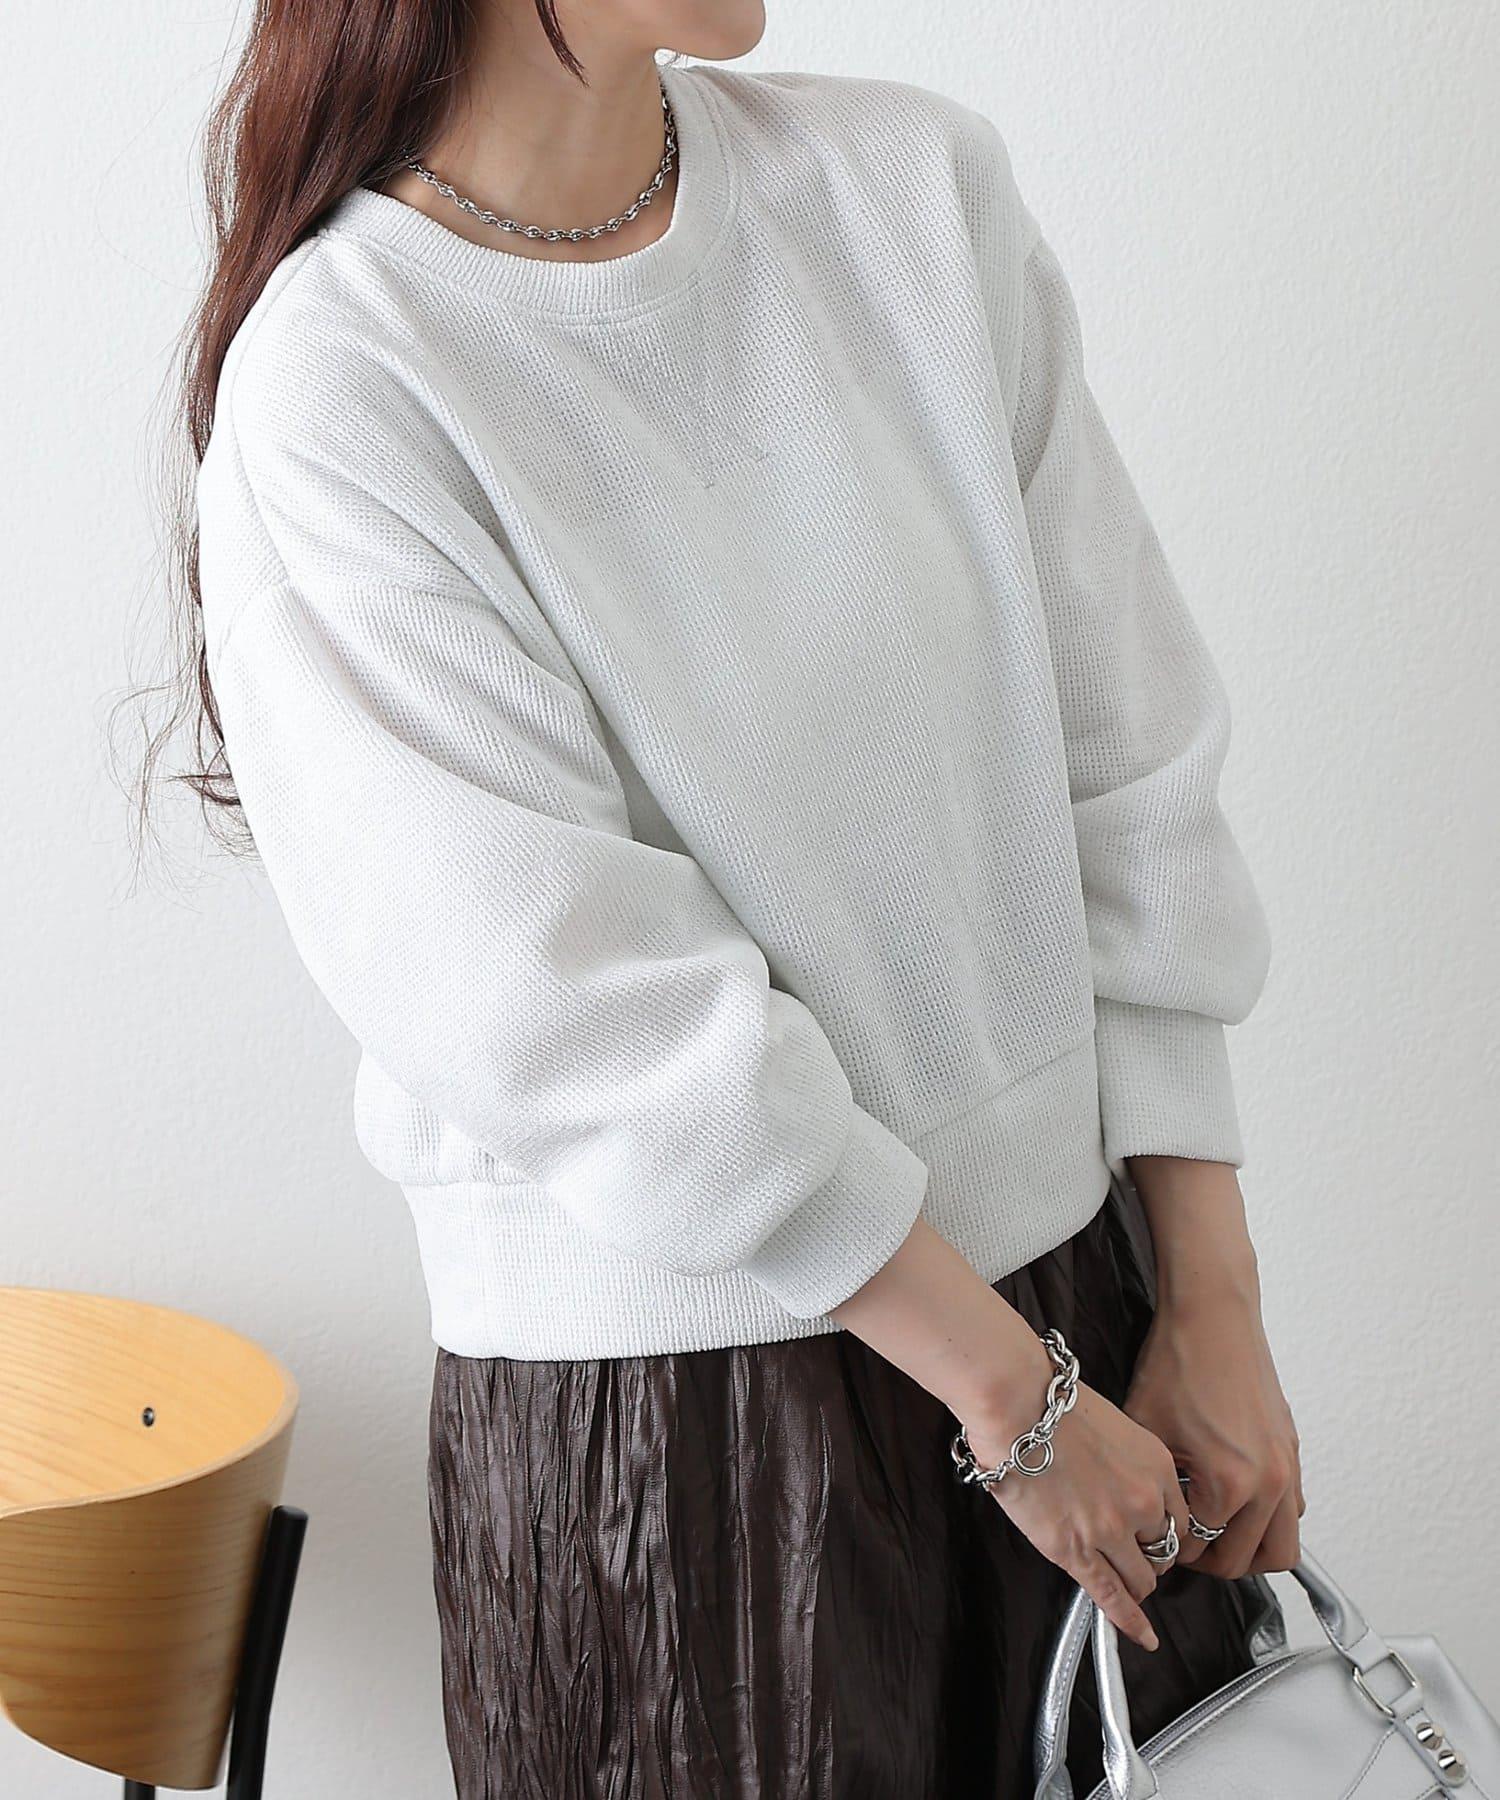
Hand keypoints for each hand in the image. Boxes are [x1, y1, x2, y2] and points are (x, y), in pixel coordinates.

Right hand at [829, 1216, 1183, 1654]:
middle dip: (1150, 1554)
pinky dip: (1130, 1621)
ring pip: (1142, 1577)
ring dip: (1134, 1579)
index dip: (1165, 1530)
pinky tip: (1143, 1635)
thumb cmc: (1050, 1402)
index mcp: (1158, 1467)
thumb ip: (1130, 1463)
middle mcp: (1145, 1502)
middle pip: (1164, 1551)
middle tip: (1131, 1551)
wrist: (1016, 1404)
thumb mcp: (1114, 1426)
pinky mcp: (1076, 1550)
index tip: (1156, 1535)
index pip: (1181, 1519)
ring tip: (1118, 1573)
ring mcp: (1112, 1530)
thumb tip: (1123, 1485)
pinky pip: (1112, 1597)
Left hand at [1123, 1156, 1304, 1578]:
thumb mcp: (1147, 1429)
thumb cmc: (1179, 1361)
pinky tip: (1235, 1501)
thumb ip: (1155, 1486)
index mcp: (1230, 1482)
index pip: (1202, 1550)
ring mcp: (1288, 1466)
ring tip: (1213, 1532)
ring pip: (1283, 1546)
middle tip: (1182, 1544)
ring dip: (1249, 1550)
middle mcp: (1270, 1481)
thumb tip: (1147, 1520)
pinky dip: (1269, 1520)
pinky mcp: (1292, 1449)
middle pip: (1248, 1562)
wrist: (1213, 1314)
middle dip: (1210, 1561)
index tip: (1156, 1539)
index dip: (1171, 1549)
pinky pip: (1294, 1510)